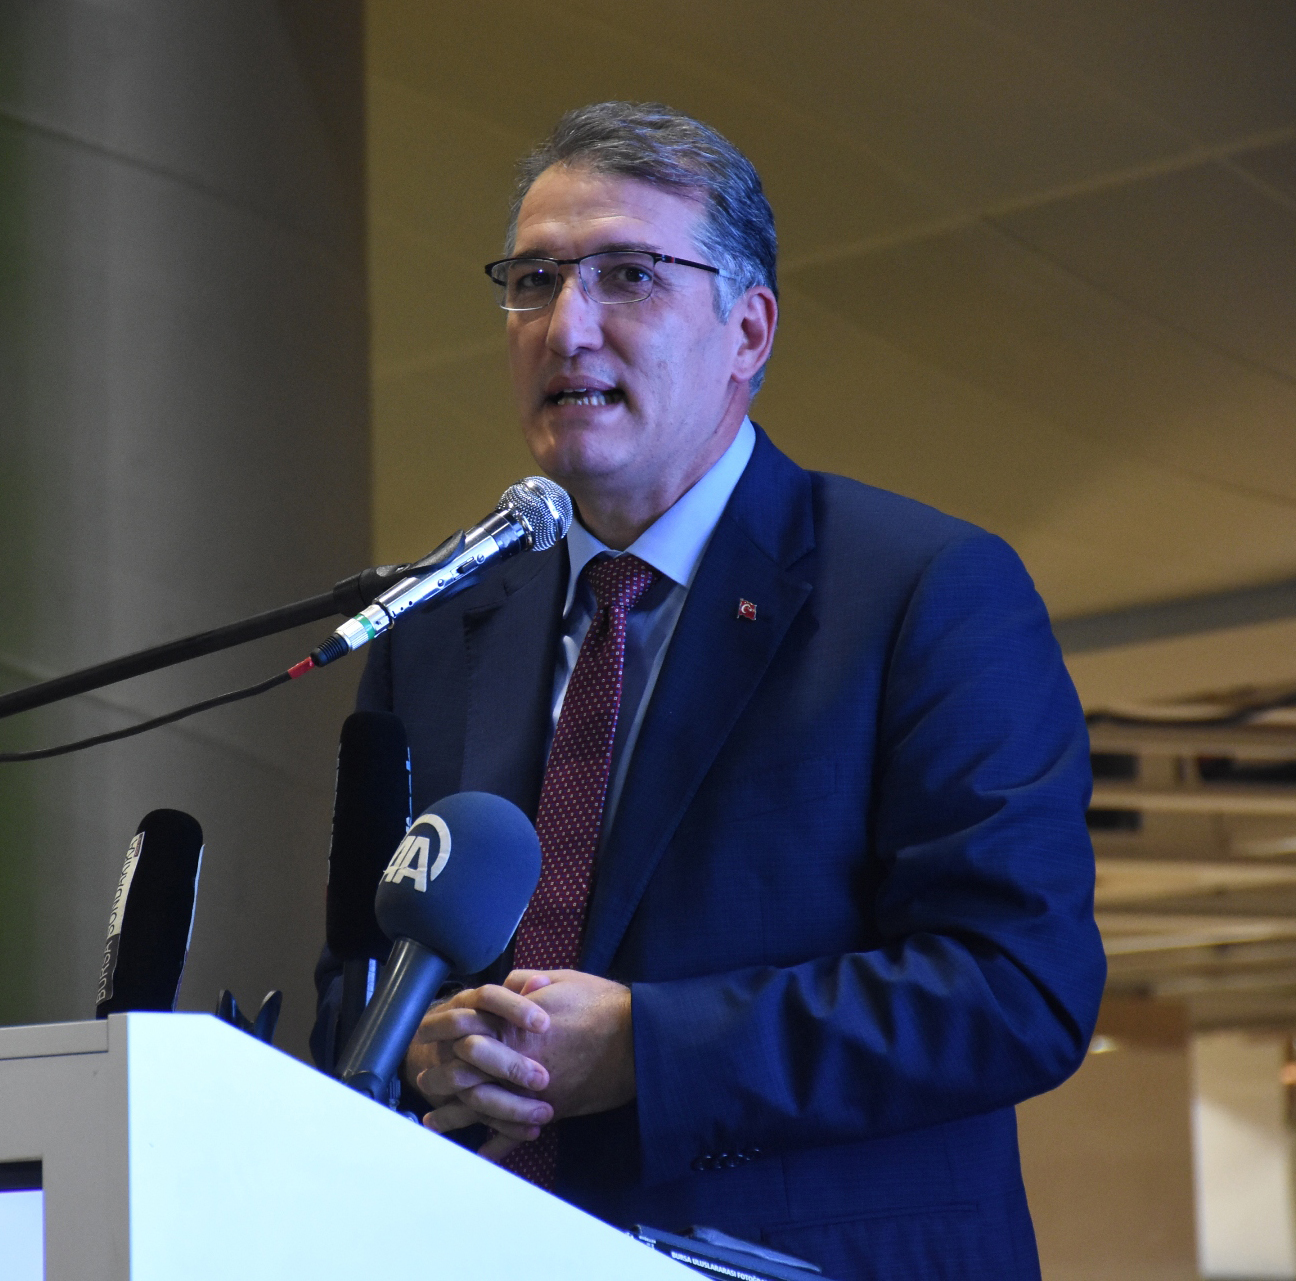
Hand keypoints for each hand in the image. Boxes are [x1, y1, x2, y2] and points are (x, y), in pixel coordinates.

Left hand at [404, 971, 635, 1162]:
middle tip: (426, 1079)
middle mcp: (517, 1062)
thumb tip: (508, 985)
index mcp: (515, 1026)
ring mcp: (532, 1091)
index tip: (431, 1035)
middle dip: (440, 1078)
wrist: (638, 1039)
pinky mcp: (551, 1111)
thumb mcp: (562, 979)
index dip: (444, 1033)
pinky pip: (515, 1135)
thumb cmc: (602, 1004)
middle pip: (464, 1074)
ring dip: (454, 1116)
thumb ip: (526, 981)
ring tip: (434, 1122)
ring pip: (481, 1109)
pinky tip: (478, 1154)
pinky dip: (495, 1148)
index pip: (466, 1032)